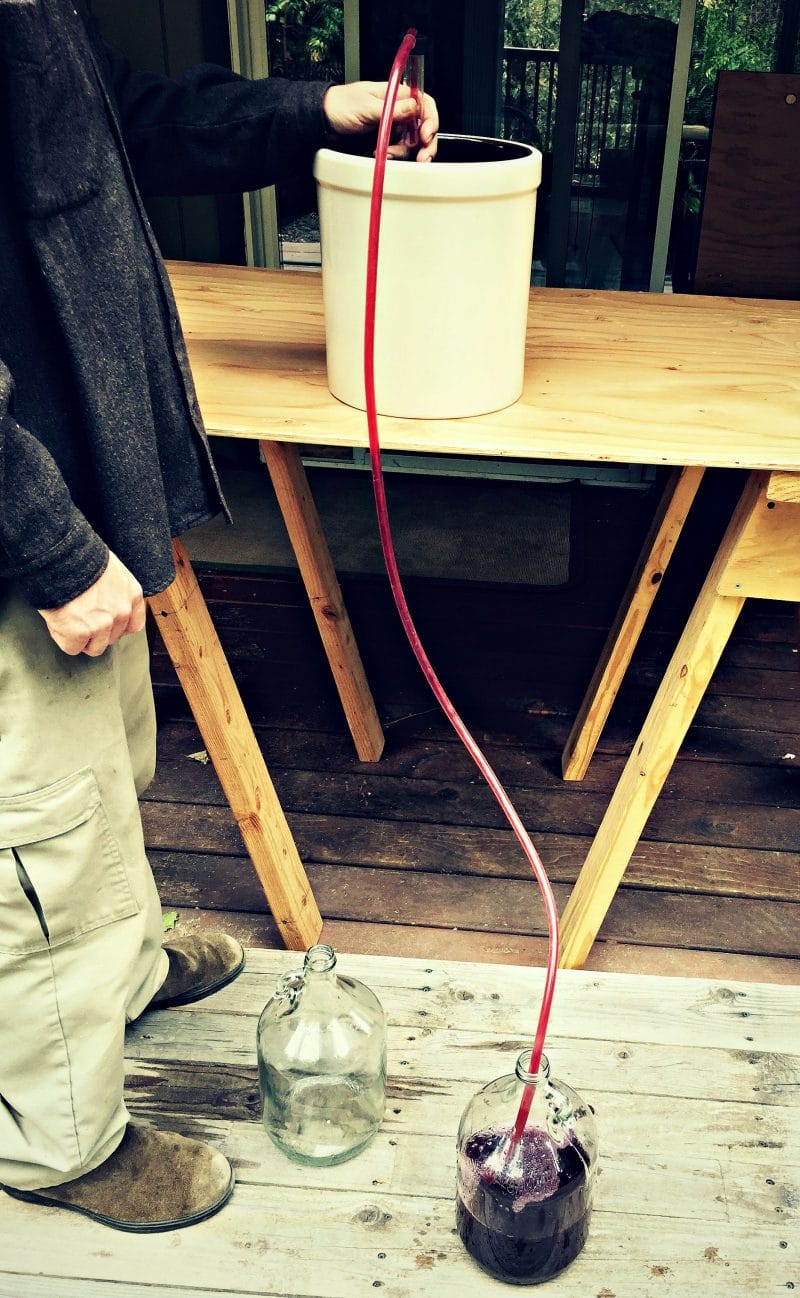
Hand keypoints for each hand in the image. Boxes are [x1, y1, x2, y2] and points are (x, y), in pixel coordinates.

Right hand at [38, 550, 145, 656]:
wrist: (60, 558)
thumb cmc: (79, 557)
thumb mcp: (109, 569)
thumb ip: (114, 591)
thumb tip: (105, 604)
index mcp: (132, 594)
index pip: (133, 625)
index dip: (115, 627)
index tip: (105, 623)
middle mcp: (122, 611)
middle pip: (112, 638)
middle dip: (96, 631)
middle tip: (80, 616)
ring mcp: (103, 624)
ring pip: (94, 647)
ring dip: (81, 638)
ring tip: (69, 619)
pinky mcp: (81, 632)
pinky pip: (73, 648)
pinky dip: (63, 638)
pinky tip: (59, 622)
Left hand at [323, 81, 437, 161]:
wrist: (324, 120)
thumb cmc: (341, 105)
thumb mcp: (367, 106)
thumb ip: (392, 109)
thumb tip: (414, 107)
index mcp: (397, 94)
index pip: (425, 104)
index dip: (430, 120)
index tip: (425, 135)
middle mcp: (399, 110)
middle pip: (423, 126)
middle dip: (425, 143)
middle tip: (422, 157)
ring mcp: (394, 125)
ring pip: (413, 142)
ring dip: (405, 152)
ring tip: (389, 154)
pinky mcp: (387, 139)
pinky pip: (399, 150)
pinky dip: (395, 156)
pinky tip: (384, 154)